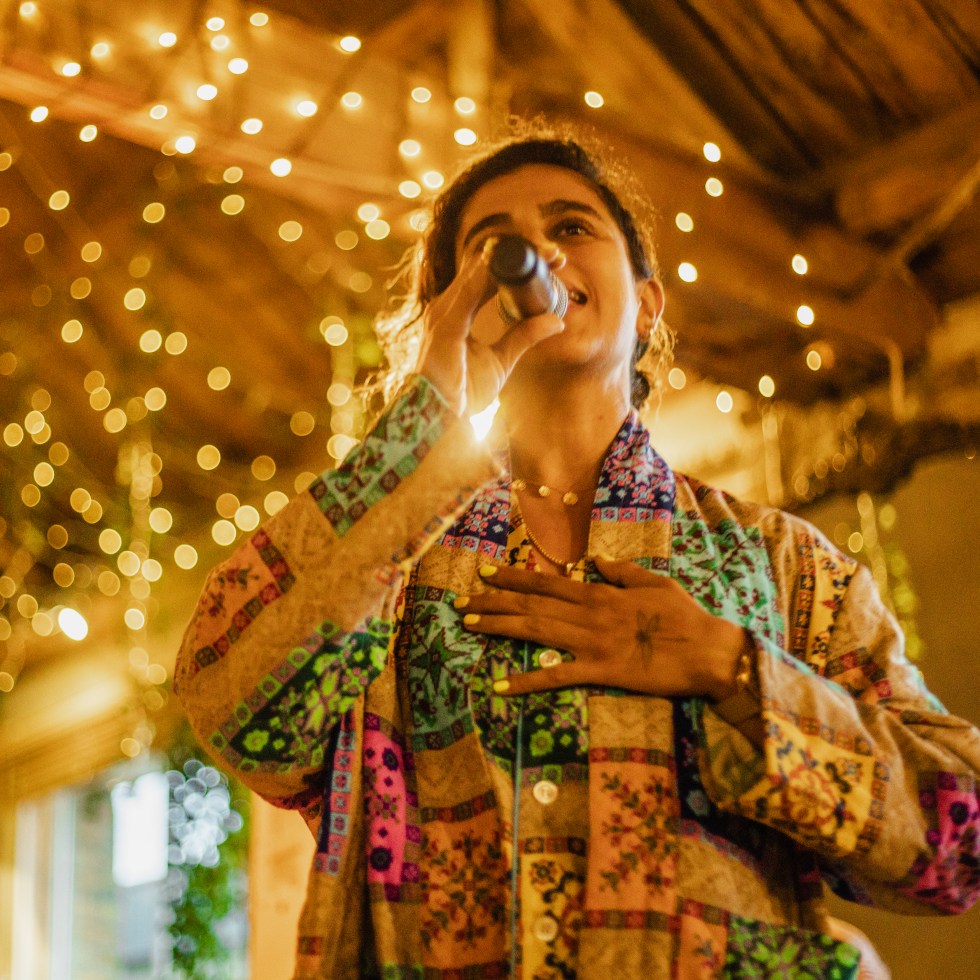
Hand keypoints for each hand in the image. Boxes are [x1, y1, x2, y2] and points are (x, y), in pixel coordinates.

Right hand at [418, 244, 566, 415]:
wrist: (440, 419)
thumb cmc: (462, 392)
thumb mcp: (501, 360)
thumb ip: (523, 336)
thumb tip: (556, 321)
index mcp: (458, 310)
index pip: (490, 276)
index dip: (521, 263)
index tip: (553, 260)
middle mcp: (448, 305)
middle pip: (486, 267)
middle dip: (522, 255)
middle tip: (556, 253)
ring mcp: (443, 313)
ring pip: (480, 271)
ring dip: (513, 259)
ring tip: (545, 254)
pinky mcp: (444, 326)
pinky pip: (470, 292)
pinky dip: (493, 275)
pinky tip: (514, 264)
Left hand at [455, 557, 749, 700]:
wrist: (709, 651)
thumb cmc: (685, 617)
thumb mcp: (653, 583)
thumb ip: (621, 572)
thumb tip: (594, 560)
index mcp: (600, 593)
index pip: (547, 582)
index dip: (513, 577)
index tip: (485, 572)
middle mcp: (589, 613)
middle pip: (531, 604)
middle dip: (493, 601)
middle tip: (461, 602)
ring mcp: (592, 642)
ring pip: (536, 630)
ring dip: (500, 626)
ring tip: (470, 624)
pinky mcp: (601, 671)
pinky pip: (556, 675)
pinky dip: (526, 680)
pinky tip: (499, 685)